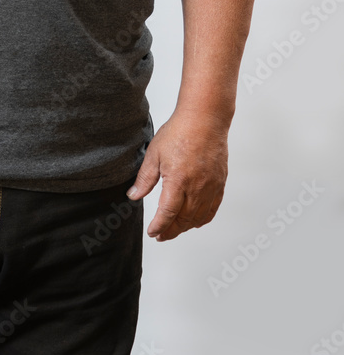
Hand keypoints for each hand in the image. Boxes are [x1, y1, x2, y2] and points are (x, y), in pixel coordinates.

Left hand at [126, 110, 228, 240]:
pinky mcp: (220, 183)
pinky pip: (212, 209)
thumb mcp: (154, 153)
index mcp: (178, 180)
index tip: (153, 232)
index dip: (159, 226)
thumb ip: (145, 179)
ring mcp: (211, 187)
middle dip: (171, 231)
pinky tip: (194, 220)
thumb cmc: (179, 131)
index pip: (168, 213)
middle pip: (184, 220)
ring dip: (186, 227)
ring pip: (199, 217)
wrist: (204, 119)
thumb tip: (133, 196)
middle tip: (161, 235)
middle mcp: (197, 187)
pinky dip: (202, 218)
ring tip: (174, 229)